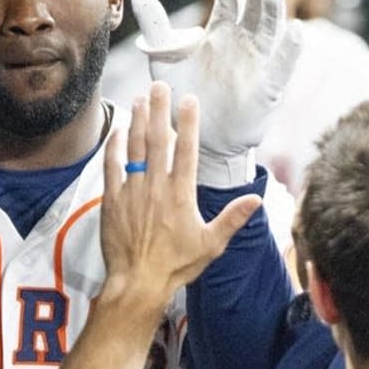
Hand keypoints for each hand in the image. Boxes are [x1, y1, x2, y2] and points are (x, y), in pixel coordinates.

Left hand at [102, 82, 261, 301]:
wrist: (137, 282)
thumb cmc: (175, 265)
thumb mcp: (210, 244)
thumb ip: (232, 219)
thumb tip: (256, 199)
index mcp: (181, 195)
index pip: (187, 150)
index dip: (188, 122)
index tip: (189, 100)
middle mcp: (156, 187)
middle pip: (158, 140)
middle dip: (158, 110)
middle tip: (158, 86)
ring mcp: (132, 192)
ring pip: (134, 148)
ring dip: (136, 121)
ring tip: (139, 99)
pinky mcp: (112, 200)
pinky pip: (112, 166)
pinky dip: (114, 146)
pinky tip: (117, 130)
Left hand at [133, 0, 302, 185]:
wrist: (197, 137)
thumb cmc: (185, 96)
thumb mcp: (164, 60)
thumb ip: (156, 29)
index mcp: (220, 33)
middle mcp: (242, 43)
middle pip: (254, 8)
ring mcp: (257, 64)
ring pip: (270, 30)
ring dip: (273, 9)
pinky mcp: (267, 89)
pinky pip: (282, 66)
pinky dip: (290, 49)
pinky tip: (295, 29)